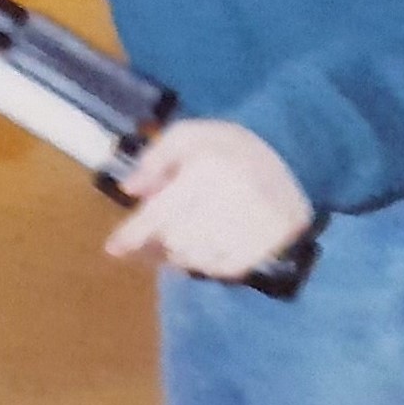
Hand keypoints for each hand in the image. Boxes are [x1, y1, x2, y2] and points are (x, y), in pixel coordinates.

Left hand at [104, 120, 314, 280]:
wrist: (291, 155)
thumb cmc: (228, 146)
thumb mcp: (188, 136)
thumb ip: (154, 160)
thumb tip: (130, 191)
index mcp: (208, 168)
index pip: (160, 212)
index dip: (132, 235)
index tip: (112, 250)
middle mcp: (231, 198)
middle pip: (174, 240)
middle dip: (160, 239)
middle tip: (162, 229)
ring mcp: (253, 225)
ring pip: (196, 258)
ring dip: (182, 251)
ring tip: (190, 230)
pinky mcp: (268, 244)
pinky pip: (223, 269)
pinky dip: (209, 261)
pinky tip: (211, 241)